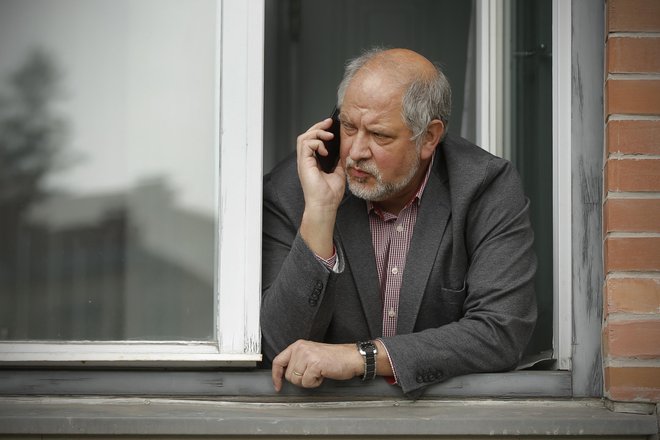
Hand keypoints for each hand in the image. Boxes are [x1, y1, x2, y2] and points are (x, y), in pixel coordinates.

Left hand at [271, 340, 361, 391]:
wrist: (351, 357)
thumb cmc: (334, 358)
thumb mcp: (311, 355)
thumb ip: (298, 361)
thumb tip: (285, 375)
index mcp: (298, 345)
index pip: (278, 361)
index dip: (276, 376)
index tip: (277, 385)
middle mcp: (300, 348)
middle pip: (289, 375)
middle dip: (300, 379)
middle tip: (313, 372)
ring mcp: (307, 356)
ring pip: (297, 380)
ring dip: (309, 381)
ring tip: (319, 372)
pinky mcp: (314, 364)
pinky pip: (307, 382)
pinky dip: (315, 383)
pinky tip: (323, 374)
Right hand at [296, 119, 345, 257]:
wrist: (325, 205)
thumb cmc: (330, 194)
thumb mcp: (339, 172)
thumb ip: (338, 161)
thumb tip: (343, 151)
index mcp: (313, 162)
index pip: (312, 141)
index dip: (320, 131)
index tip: (331, 126)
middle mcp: (306, 160)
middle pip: (306, 136)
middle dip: (317, 126)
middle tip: (329, 122)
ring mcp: (303, 162)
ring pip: (303, 138)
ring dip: (316, 133)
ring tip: (328, 136)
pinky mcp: (304, 164)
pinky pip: (306, 145)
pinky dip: (316, 143)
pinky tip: (325, 150)